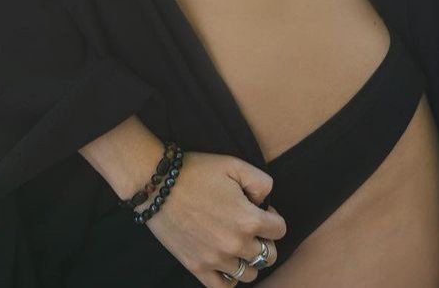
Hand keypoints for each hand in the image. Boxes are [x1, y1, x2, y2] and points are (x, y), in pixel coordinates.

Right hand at [143, 150, 286, 285]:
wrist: (158, 184)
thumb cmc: (196, 171)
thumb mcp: (234, 164)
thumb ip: (261, 182)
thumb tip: (265, 201)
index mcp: (248, 219)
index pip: (280, 229)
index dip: (273, 217)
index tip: (262, 210)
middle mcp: (236, 244)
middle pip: (269, 255)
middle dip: (265, 241)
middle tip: (251, 228)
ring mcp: (216, 259)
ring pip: (250, 274)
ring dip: (249, 260)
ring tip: (238, 244)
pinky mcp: (197, 268)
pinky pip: (223, 287)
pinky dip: (230, 279)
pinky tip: (226, 264)